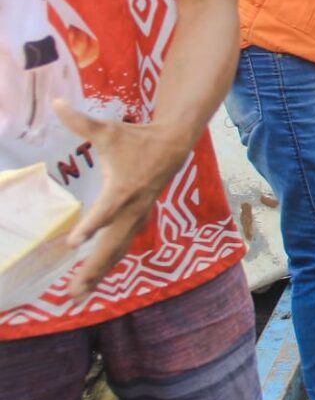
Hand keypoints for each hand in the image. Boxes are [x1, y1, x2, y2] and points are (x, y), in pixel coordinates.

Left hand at [54, 100, 194, 300]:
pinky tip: (96, 278)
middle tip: (71, 293)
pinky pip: (122, 247)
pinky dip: (108, 264)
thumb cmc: (137, 138)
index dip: (89, 227)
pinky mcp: (138, 219)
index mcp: (122, 190)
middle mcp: (131, 209)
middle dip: (91, 270)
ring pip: (117, 251)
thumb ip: (80, 121)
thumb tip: (55, 103)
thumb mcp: (107, 129)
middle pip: (111, 246)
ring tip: (77, 295)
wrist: (174, 145)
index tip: (72, 244)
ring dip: (98, 273)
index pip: (105, 212)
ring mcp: (137, 217)